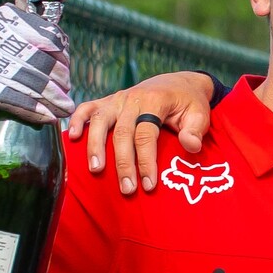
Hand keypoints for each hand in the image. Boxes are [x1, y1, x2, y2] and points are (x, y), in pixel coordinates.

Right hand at [0, 0, 71, 123]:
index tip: (50, 59)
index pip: (55, 39)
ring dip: (56, 99)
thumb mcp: (6, 19)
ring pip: (47, 85)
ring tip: (58, 106)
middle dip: (60, 77)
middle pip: (55, 63)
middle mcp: (2, 39)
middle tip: (56, 87)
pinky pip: (31, 105)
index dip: (57, 53)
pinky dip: (42, 112)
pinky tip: (48, 117)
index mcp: (8, 20)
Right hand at [66, 71, 218, 195]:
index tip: (149, 185)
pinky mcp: (107, 101)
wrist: (178, 83)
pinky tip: (71, 138)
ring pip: (100, 122)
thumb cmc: (189, 104)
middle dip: (123, 163)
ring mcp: (117, 99)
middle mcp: (132, 99)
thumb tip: (191, 146)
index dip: (146, 161)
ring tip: (96, 170)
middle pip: (122, 133)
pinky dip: (76, 121)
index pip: (146, 135)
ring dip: (95, 146)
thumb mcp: (200, 114)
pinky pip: (87, 108)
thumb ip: (196, 130)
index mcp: (155, 102)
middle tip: (127, 189)